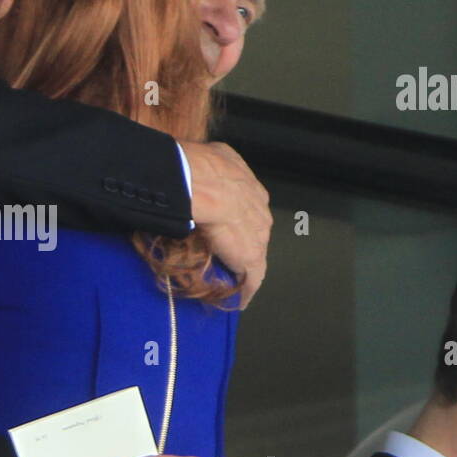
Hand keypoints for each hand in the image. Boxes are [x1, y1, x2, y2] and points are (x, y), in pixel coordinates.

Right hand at [177, 140, 271, 307]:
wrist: (201, 185)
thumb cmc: (196, 167)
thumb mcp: (209, 156)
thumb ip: (211, 164)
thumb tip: (196, 166)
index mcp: (249, 185)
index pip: (247, 206)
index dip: (235, 218)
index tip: (224, 228)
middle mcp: (260, 208)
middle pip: (254, 230)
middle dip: (242, 241)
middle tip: (225, 255)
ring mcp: (258, 234)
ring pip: (254, 253)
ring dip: (243, 265)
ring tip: (230, 278)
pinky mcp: (252, 257)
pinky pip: (252, 277)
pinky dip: (246, 289)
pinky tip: (241, 300)